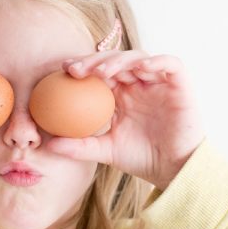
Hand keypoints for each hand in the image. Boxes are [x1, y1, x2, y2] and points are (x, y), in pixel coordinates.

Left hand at [46, 50, 204, 190]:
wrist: (173, 170)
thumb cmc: (140, 158)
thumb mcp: (105, 150)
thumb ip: (79, 146)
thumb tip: (48, 145)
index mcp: (120, 94)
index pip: (99, 72)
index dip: (83, 66)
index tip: (63, 69)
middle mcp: (137, 84)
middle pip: (115, 60)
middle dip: (94, 61)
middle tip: (76, 69)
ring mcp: (157, 82)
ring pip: (138, 58)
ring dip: (119, 60)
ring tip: (102, 72)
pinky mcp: (179, 84)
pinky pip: (171, 64)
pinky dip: (157, 62)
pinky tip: (141, 68)